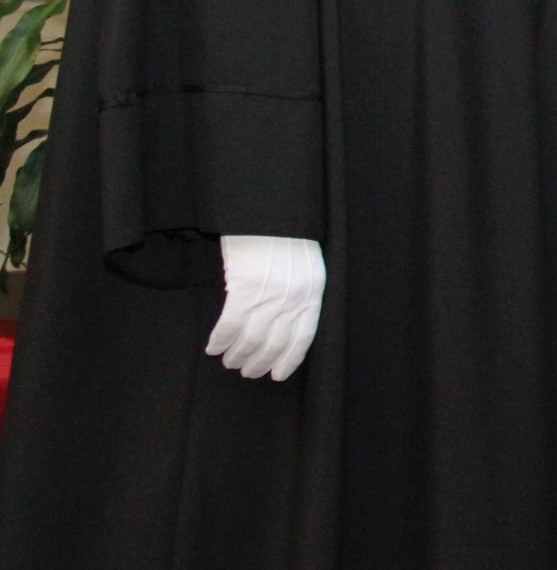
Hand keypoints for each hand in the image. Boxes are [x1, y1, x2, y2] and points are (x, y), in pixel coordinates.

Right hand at [207, 235, 324, 380]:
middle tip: (246, 371)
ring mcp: (270, 294)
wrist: (270, 210)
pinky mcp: (245, 289)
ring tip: (229, 361)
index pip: (304, 336)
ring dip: (238, 355)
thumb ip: (298, 293)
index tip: (277, 375)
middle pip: (276, 342)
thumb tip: (282, 323)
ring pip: (252, 339)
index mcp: (313, 291)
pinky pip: (230, 325)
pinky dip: (221, 340)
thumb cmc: (284, 235)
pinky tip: (213, 347)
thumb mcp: (303, 265)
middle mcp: (295, 297)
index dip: (290, 359)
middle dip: (259, 362)